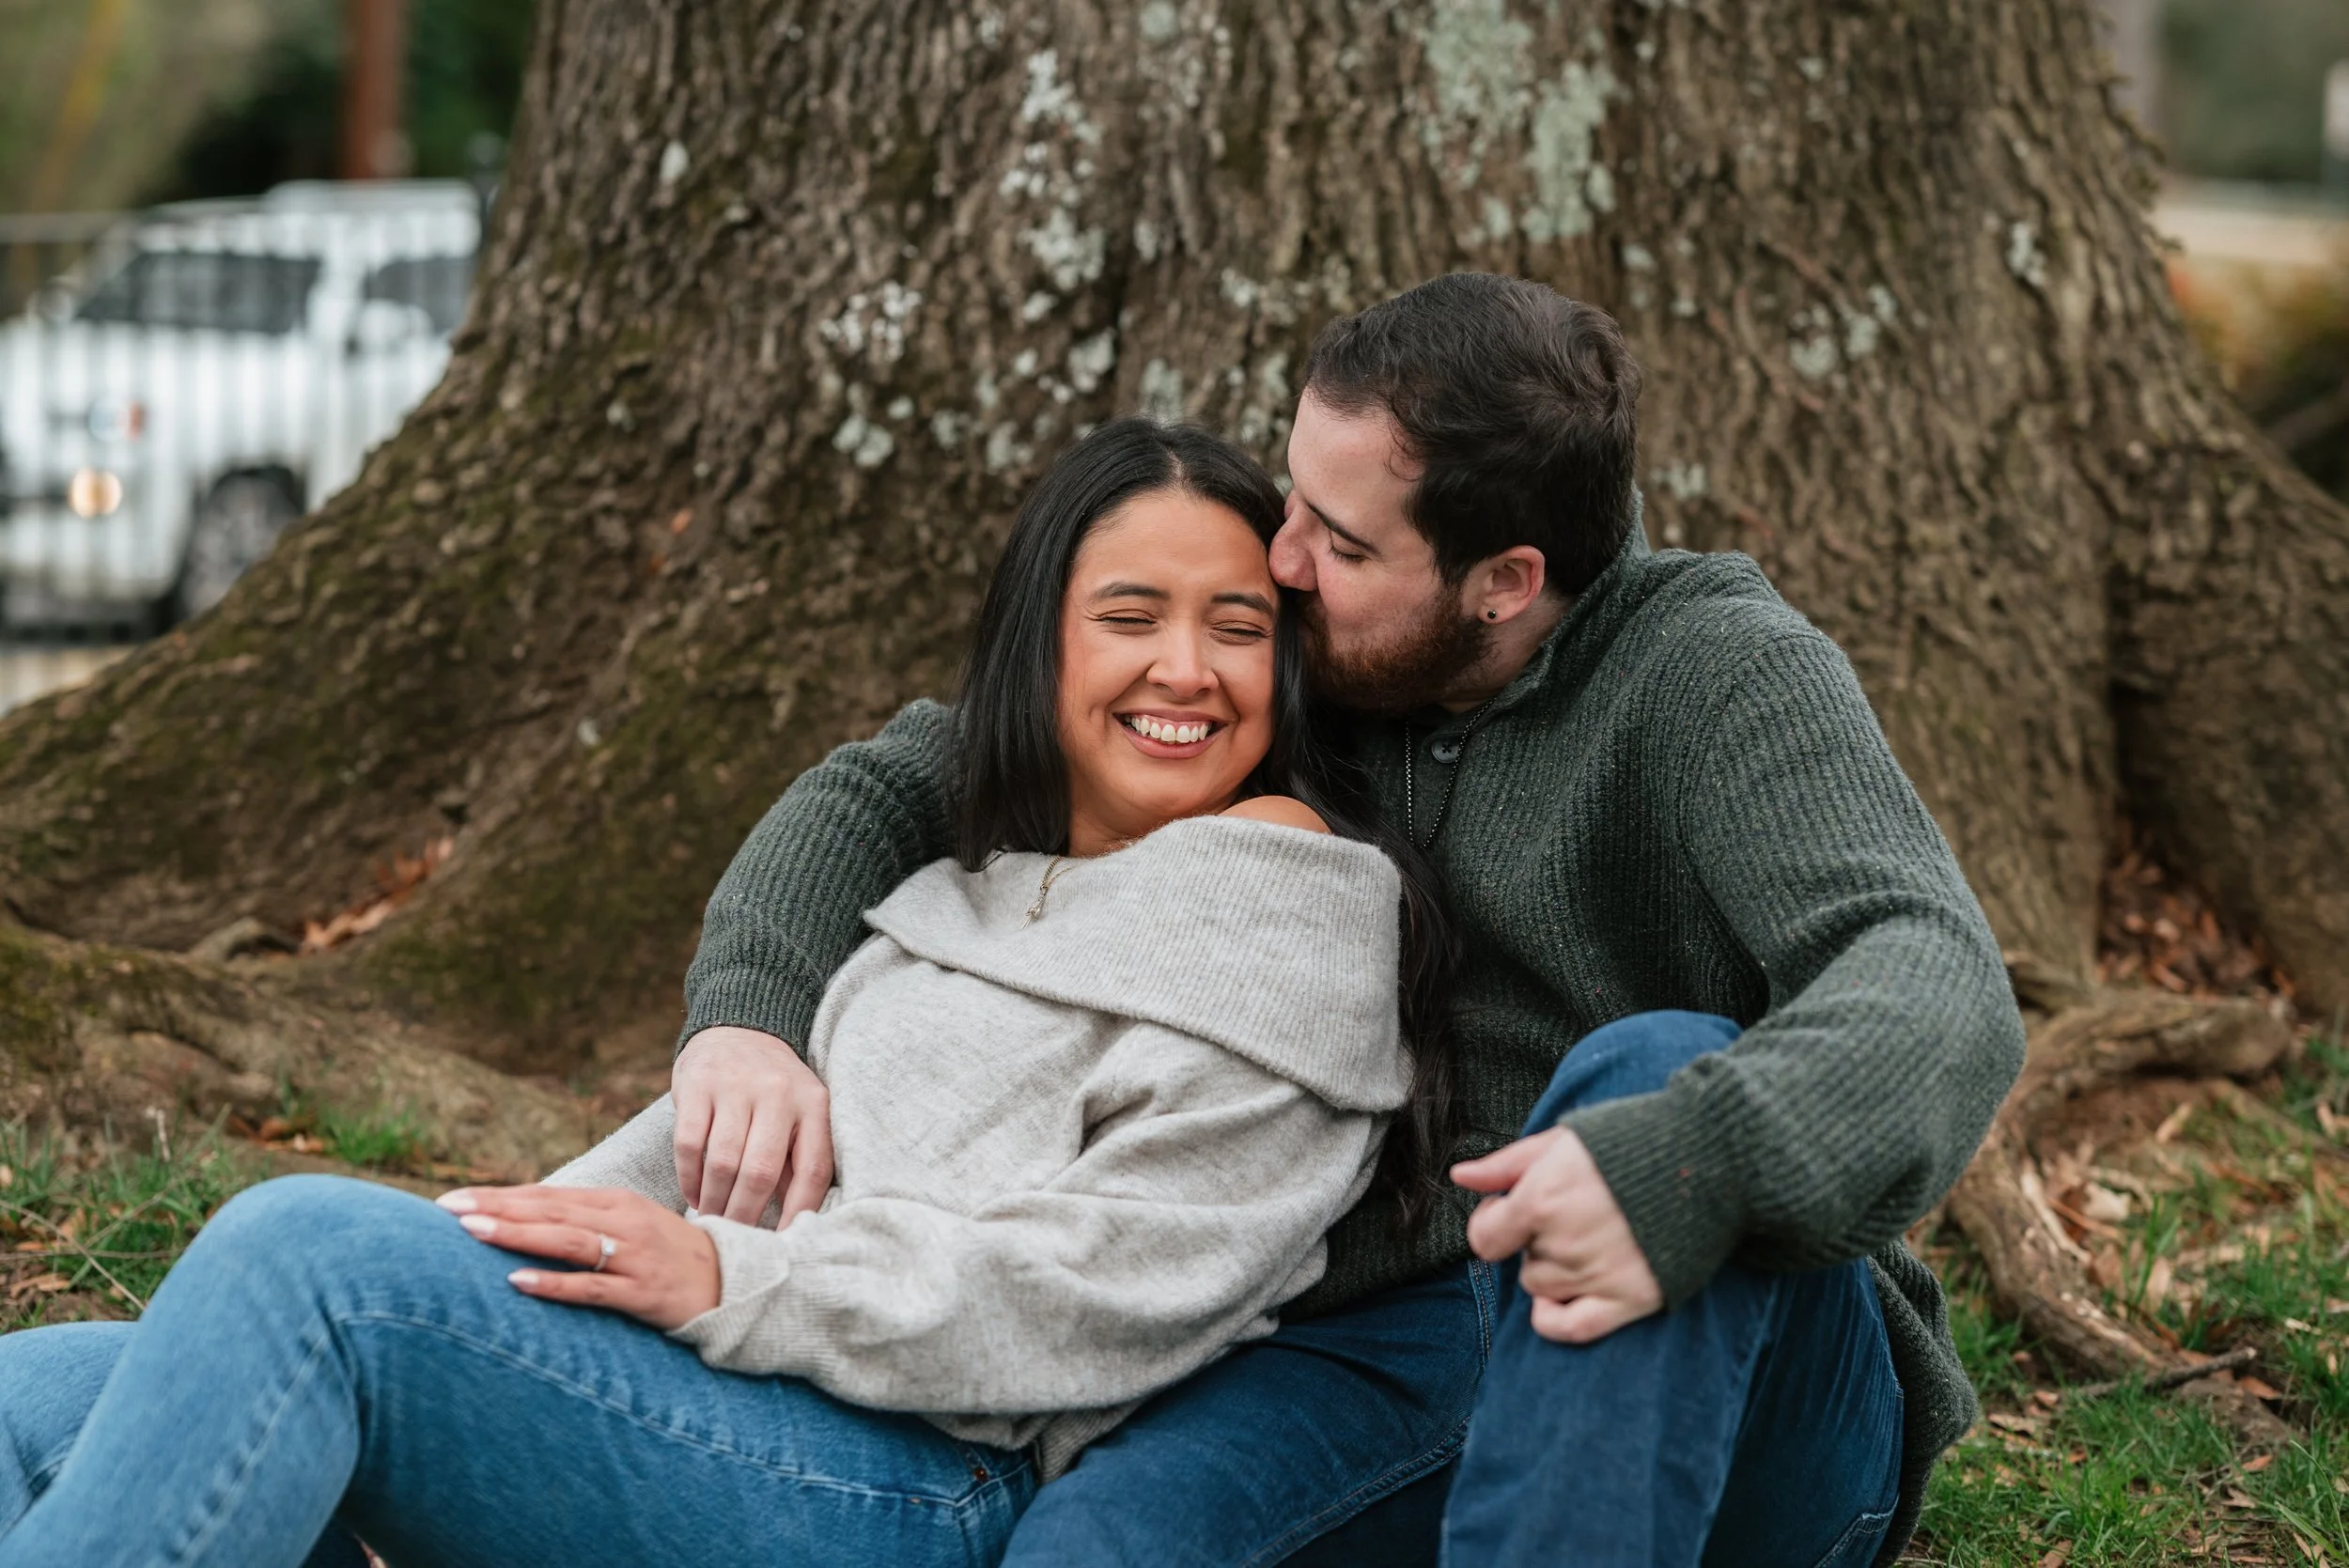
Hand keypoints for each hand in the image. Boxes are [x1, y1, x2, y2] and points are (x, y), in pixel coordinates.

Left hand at [437, 1184, 720, 1329]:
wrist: (733, 1284)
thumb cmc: (669, 1256)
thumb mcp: (630, 1226)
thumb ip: (583, 1221)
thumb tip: (523, 1221)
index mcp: (616, 1202)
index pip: (546, 1195)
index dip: (499, 1195)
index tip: (453, 1200)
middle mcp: (623, 1222)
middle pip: (550, 1210)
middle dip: (496, 1208)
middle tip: (448, 1208)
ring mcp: (633, 1257)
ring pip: (566, 1241)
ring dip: (517, 1234)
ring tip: (473, 1232)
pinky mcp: (641, 1292)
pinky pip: (590, 1288)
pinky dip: (552, 1283)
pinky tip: (517, 1280)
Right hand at [671, 1025, 833, 1224]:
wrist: (738, 1031)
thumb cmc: (774, 1092)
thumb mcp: (801, 1115)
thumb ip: (798, 1162)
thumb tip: (792, 1225)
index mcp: (815, 1104)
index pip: (814, 1169)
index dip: (799, 1212)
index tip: (782, 1242)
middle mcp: (779, 1093)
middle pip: (761, 1171)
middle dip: (745, 1214)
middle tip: (734, 1236)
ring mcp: (737, 1086)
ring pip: (723, 1162)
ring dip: (715, 1201)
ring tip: (712, 1219)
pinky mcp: (698, 1084)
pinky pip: (689, 1145)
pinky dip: (689, 1178)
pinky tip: (694, 1195)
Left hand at [1453, 1127, 1663, 1344]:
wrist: (1707, 1159)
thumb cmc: (1630, 1142)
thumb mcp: (1561, 1140)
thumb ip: (1505, 1164)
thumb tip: (1459, 1177)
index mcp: (1542, 1201)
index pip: (1484, 1240)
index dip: (1490, 1224)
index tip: (1507, 1209)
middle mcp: (1564, 1244)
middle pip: (1520, 1263)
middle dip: (1533, 1241)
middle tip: (1568, 1214)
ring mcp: (1597, 1274)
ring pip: (1542, 1290)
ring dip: (1553, 1269)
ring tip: (1585, 1238)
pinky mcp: (1631, 1297)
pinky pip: (1571, 1328)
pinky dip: (1555, 1319)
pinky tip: (1560, 1299)